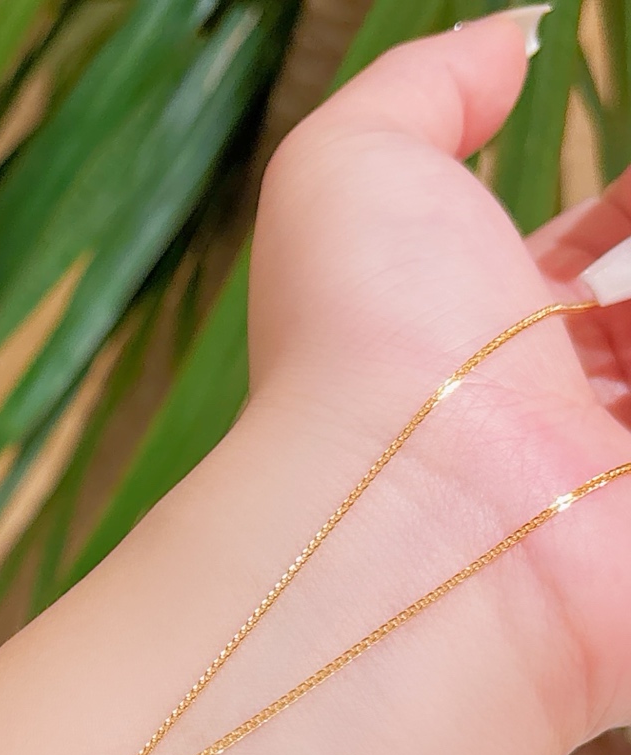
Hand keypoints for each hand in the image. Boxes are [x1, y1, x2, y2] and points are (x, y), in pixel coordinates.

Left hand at [247, 13, 630, 743]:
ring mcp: (600, 490)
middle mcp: (532, 414)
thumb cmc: (363, 333)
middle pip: (626, 333)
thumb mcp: (349, 164)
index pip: (568, 267)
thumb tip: (510, 42)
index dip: (618, 215)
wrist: (399, 509)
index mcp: (465, 329)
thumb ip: (424, 90)